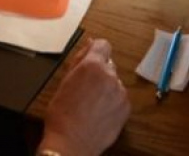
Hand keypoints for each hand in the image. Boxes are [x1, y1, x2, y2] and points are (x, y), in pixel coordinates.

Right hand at [39, 38, 130, 155]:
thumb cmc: (62, 115)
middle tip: (85, 88)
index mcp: (92, 66)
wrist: (71, 143)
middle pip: (108, 65)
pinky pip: (120, 98)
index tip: (91, 57)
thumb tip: (89, 45)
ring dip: (106, 88)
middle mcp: (110, 76)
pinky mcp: (126, 108)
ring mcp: (120, 92)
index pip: (103, 45)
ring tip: (91, 104)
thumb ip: (79, 59)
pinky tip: (99, 112)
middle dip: (99, 72)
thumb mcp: (64, 81)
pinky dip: (112, 102)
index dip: (96, 51)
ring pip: (114, 82)